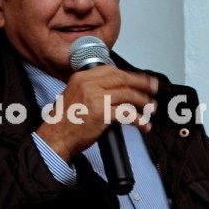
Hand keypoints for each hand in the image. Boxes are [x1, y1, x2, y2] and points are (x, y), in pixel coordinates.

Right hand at [36, 66, 157, 161]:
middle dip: (143, 85)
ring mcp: (95, 98)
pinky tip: (144, 125)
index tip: (143, 80)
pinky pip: (127, 113)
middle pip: (123, 79)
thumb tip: (117, 88)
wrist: (55, 138)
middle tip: (154, 90)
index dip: (132, 76)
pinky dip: (139, 120)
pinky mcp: (101, 114)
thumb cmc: (65, 121)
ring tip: (151, 109)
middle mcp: (89, 84)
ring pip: (128, 95)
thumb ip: (93, 87)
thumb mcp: (75, 95)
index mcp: (82, 77)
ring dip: (143, 102)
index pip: (113, 70)